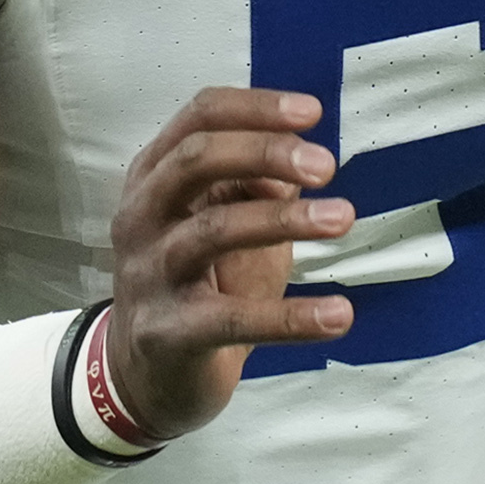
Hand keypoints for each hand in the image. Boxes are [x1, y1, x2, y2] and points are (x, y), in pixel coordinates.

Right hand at [103, 88, 355, 437]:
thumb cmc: (196, 283)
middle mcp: (141, 216)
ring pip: (212, 231)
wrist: (145, 375)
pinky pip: (231, 319)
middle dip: (265, 152)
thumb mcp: (222, 220)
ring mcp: (149, 274)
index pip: (197, 118)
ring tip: (342, 217)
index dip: (255, 108)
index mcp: (154, 177)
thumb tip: (300, 161)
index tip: (312, 112)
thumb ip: (253, 184)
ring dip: (283, 219)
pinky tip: (338, 315)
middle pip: (195, 160)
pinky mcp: (168, 333)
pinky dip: (290, 318)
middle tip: (326, 165)